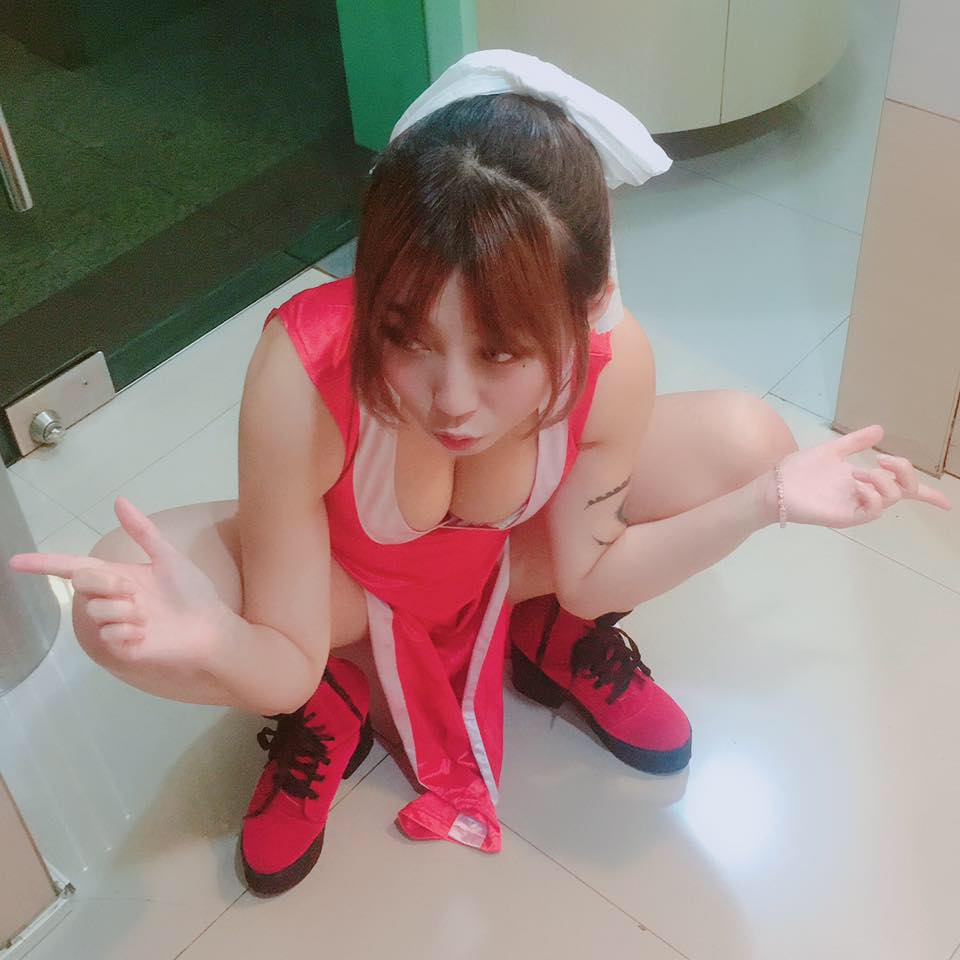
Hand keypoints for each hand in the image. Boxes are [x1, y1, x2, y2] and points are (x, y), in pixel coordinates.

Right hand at [7, 497, 228, 669]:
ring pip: (95, 611)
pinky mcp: (119, 647)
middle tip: (136, 593)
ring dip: (124, 610)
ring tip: (149, 616)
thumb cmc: (192, 593)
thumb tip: (119, 501)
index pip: (73, 567)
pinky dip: (130, 632)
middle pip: (82, 583)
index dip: (44, 564)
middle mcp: (111, 598)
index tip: (15, 561)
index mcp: (118, 576)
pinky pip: (108, 635)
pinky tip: (148, 635)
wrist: (210, 628)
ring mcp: (113, 624)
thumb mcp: (167, 557)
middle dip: (107, 584)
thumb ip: (142, 531)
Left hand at [766, 424, 952, 528]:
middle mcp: (865, 495)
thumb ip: (856, 442)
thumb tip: (880, 430)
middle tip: (882, 460)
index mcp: (865, 481)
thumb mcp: (833, 451)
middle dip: (903, 471)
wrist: (775, 485)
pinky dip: (872, 494)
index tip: (947, 505)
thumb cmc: (800, 471)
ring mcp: (856, 507)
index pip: (903, 490)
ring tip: (858, 472)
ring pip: (891, 498)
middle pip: (905, 490)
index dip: (928, 496)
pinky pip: (872, 510)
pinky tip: (857, 484)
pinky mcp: (845, 517)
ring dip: (881, 480)